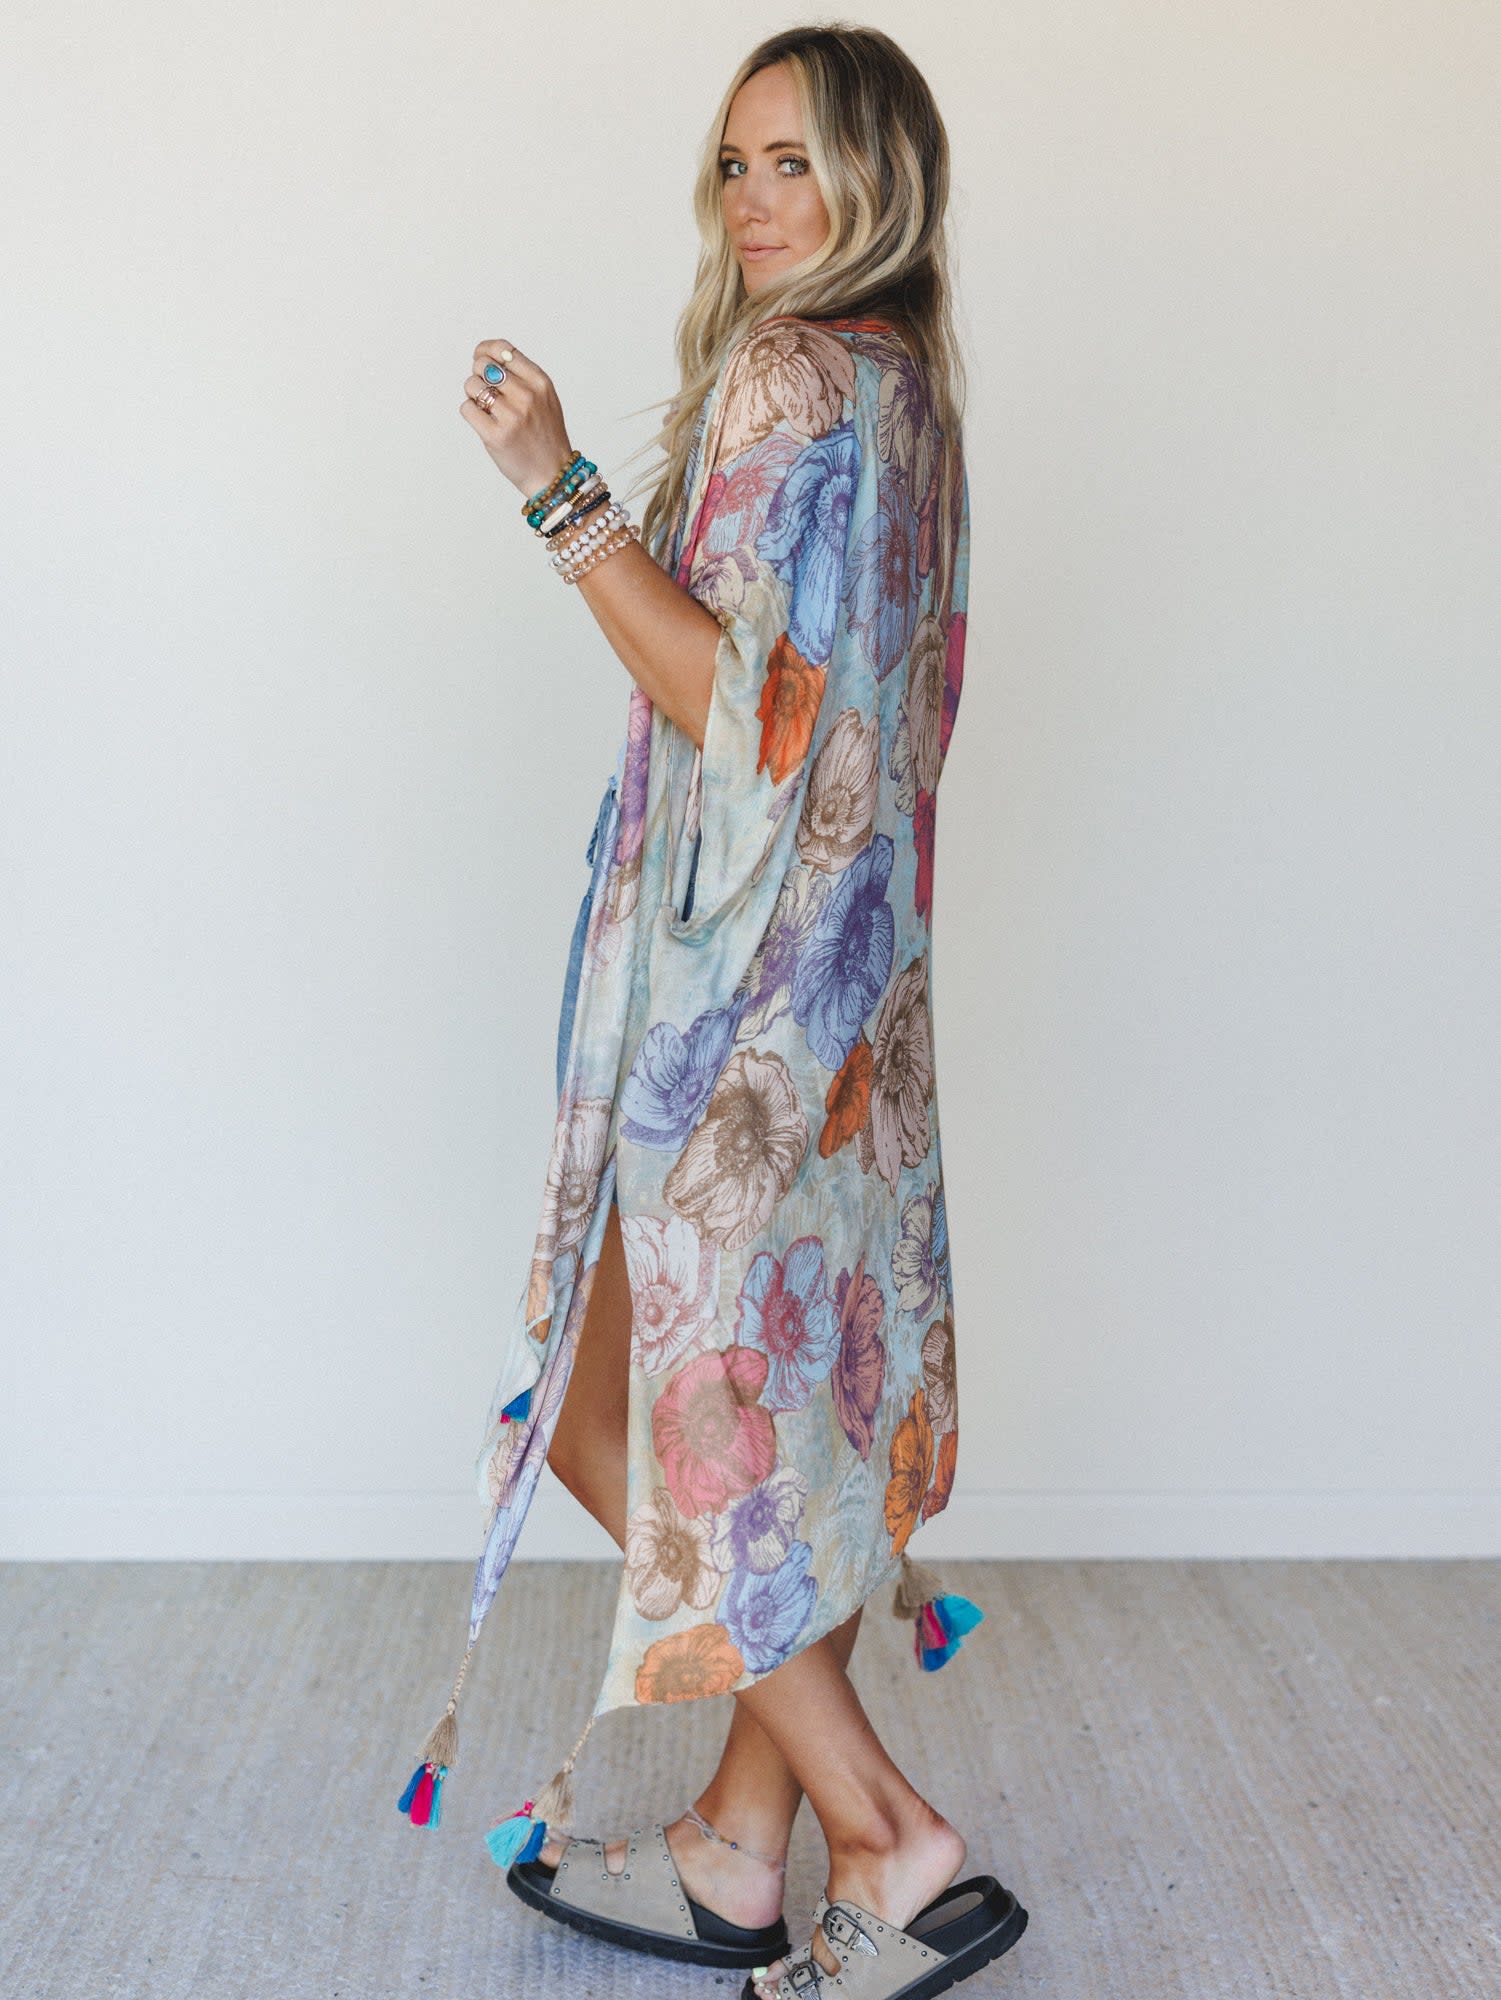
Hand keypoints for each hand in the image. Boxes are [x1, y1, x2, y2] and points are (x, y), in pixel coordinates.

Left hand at [461, 339, 575, 501]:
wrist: (553, 474)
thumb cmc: (545, 435)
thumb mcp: (545, 398)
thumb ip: (522, 375)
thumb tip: (484, 356)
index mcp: (540, 382)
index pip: (503, 350)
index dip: (485, 350)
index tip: (480, 358)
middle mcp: (527, 396)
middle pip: (483, 366)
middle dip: (479, 375)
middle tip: (486, 392)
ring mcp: (512, 416)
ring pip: (472, 385)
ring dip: (473, 395)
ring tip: (487, 409)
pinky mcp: (496, 436)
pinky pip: (467, 408)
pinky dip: (471, 413)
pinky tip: (484, 422)